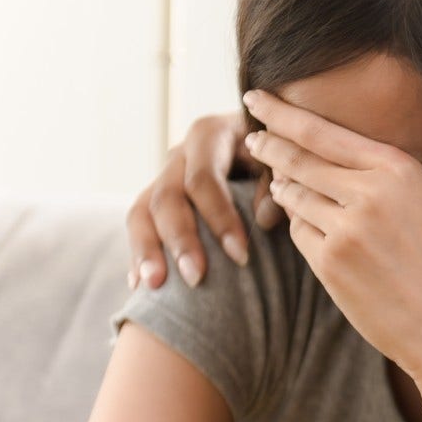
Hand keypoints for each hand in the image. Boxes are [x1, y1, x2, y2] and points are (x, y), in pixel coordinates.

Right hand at [127, 110, 283, 289]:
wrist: (264, 142)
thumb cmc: (278, 153)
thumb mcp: (282, 160)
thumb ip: (276, 184)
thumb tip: (262, 220)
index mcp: (210, 136)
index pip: (204, 179)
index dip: (219, 218)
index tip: (241, 256)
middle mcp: (180, 154)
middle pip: (167, 197)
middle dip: (180, 240)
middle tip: (196, 278)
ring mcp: (163, 177)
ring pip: (141, 212)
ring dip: (146, 251)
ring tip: (153, 285)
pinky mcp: (156, 199)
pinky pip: (138, 226)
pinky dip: (139, 255)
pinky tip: (139, 285)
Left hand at [241, 90, 421, 385]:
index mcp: (398, 170)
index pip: (323, 131)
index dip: (282, 113)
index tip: (257, 98)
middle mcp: (369, 193)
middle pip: (298, 158)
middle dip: (268, 144)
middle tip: (251, 137)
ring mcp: (346, 229)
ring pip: (292, 194)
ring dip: (282, 186)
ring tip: (280, 181)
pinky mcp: (329, 263)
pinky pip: (297, 231)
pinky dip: (296, 223)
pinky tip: (304, 222)